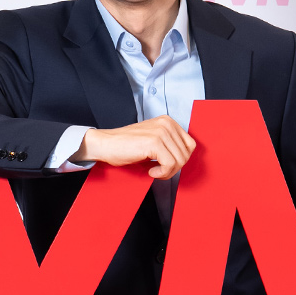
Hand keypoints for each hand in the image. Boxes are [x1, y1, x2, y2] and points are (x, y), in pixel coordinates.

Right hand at [72, 116, 195, 178]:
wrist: (105, 144)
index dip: (180, 159)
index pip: (190, 145)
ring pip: (180, 161)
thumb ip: (168, 144)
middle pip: (186, 154)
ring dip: (168, 172)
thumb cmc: (125, 145)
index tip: (167, 165)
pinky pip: (170, 165)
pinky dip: (162, 173)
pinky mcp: (154, 143)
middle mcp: (166, 123)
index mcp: (168, 121)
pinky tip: (151, 171)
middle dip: (174, 168)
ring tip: (154, 171)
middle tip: (160, 170)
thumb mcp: (153, 140)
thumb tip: (183, 159)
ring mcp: (161, 132)